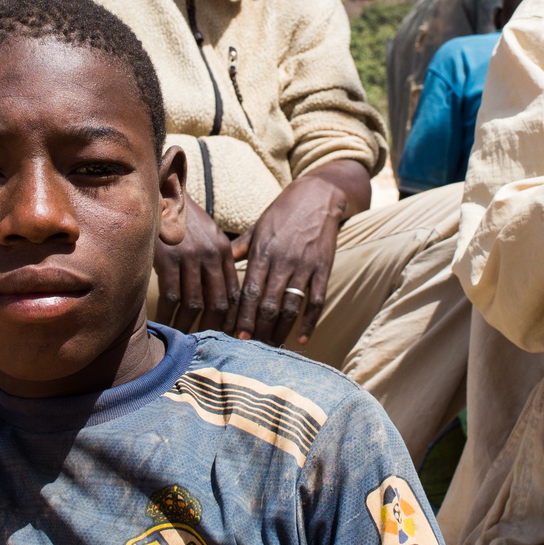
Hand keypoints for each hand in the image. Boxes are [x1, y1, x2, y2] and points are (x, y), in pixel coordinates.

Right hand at [154, 197, 238, 332]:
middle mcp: (210, 256)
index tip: (228, 335)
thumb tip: (223, 295)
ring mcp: (189, 258)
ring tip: (184, 338)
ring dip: (189, 325)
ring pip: (194, 304)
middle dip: (214, 327)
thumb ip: (217, 262)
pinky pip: (171, 297)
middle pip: (218, 303)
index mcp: (223, 252)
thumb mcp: (210, 236)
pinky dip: (168, 314)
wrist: (161, 193)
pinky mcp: (167, 259)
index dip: (232, 317)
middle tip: (207, 344)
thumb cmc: (184, 219)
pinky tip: (164, 323)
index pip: (234, 293)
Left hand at [229, 166, 355, 345]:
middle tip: (252, 348)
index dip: (242, 317)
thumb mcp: (257, 228)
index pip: (248, 292)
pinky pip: (316, 301)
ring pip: (291, 306)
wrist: (318, 196)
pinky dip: (309, 322)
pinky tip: (302, 338)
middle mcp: (282, 261)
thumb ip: (239, 250)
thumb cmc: (282, 213)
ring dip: (281, 330)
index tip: (235, 336)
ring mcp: (304, 266)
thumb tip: (219, 267)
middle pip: (268, 304)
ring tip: (273, 347)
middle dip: (258, 329)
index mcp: (262, 252)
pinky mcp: (324, 268)